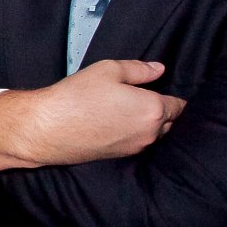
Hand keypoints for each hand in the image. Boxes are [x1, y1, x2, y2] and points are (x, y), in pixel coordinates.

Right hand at [0, 60, 187, 170]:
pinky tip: (115, 123)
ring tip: (128, 110)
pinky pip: (138, 142)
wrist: (49, 129)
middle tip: (143, 97)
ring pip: (154, 134)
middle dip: (162, 110)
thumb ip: (139, 69)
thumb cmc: (77, 96)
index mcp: (153, 109)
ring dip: (148, 123)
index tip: (162, 89)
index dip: (172, 95)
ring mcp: (136, 148)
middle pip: (169, 122)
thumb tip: (159, 69)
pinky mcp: (121, 156)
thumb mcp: (108, 70)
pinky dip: (133, 133)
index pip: (178, 105)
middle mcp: (150, 133)